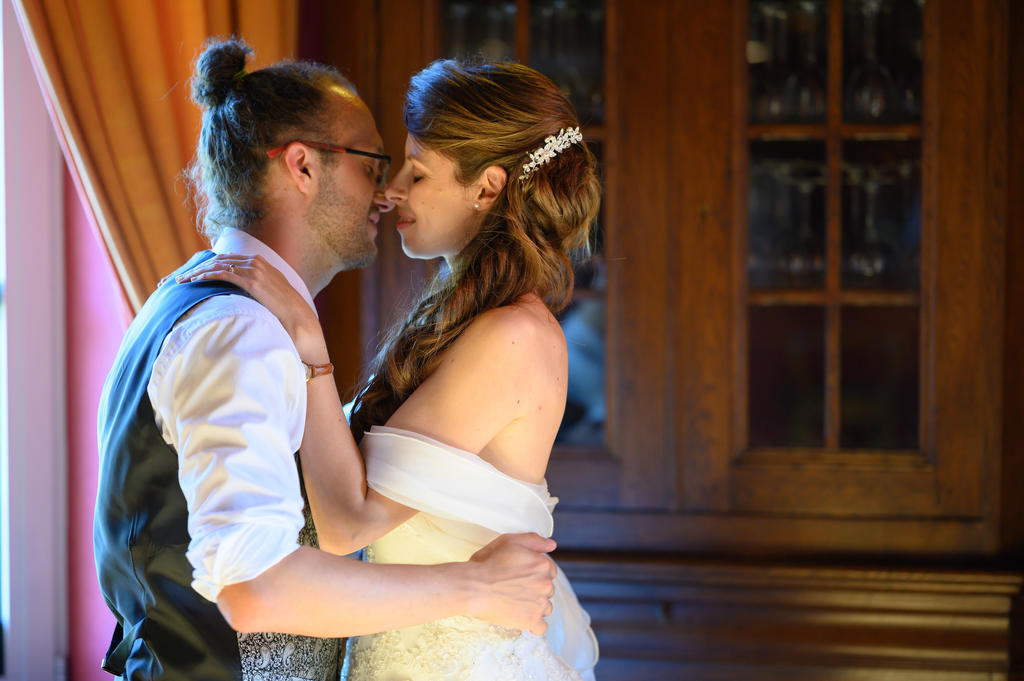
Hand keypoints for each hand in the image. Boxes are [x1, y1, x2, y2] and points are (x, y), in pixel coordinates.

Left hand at [175, 254, 327, 361]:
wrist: (300, 319)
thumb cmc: (286, 312)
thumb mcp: (270, 296)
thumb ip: (257, 290)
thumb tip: (244, 298)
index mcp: (261, 263)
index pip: (227, 259)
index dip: (208, 265)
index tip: (193, 273)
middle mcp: (257, 262)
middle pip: (218, 259)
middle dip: (197, 267)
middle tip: (179, 276)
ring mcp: (255, 269)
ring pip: (217, 264)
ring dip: (196, 272)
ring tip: (180, 280)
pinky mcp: (252, 280)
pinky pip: (222, 273)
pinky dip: (205, 275)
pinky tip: (193, 281)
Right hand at [465, 533, 556, 635]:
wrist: (473, 587)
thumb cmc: (487, 564)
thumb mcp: (509, 541)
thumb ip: (534, 540)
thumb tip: (551, 545)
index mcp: (542, 564)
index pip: (549, 571)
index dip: (535, 573)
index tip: (522, 576)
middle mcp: (546, 583)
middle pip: (548, 589)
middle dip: (535, 589)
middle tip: (515, 589)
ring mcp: (540, 603)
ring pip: (546, 607)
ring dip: (535, 606)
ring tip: (516, 603)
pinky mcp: (532, 620)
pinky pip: (541, 627)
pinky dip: (533, 625)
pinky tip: (522, 619)